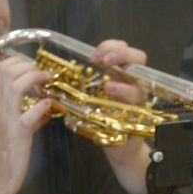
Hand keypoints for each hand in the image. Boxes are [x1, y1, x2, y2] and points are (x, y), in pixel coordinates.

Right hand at [0, 54, 52, 193]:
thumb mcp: (4, 130)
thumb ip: (21, 115)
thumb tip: (42, 106)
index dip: (16, 61)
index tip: (32, 67)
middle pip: (7, 68)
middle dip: (28, 65)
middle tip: (42, 74)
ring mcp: (4, 118)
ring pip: (16, 83)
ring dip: (35, 77)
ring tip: (46, 82)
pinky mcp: (17, 134)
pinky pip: (30, 113)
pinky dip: (43, 106)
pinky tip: (49, 108)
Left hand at [89, 39, 151, 193]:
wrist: (120, 148)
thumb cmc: (105, 120)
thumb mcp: (91, 99)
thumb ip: (80, 88)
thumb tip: (53, 82)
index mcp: (122, 74)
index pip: (123, 49)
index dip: (110, 46)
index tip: (93, 55)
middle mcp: (133, 83)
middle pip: (139, 58)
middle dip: (121, 54)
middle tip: (104, 60)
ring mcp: (138, 99)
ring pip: (139, 83)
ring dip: (122, 83)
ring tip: (107, 86)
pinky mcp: (139, 116)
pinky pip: (135, 105)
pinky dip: (123, 100)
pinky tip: (111, 98)